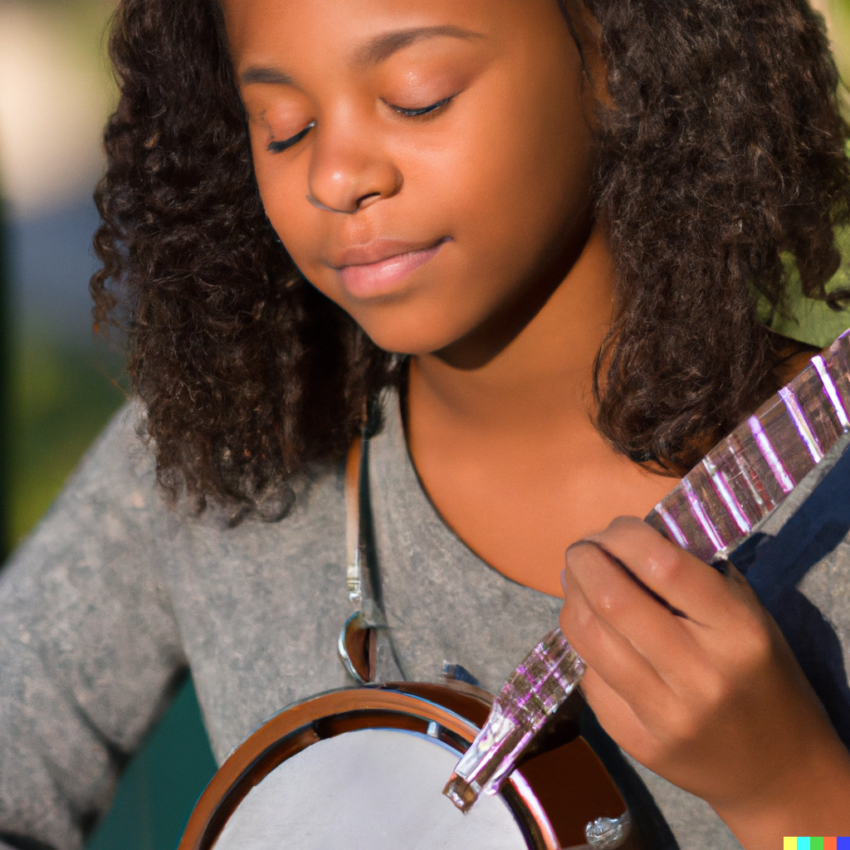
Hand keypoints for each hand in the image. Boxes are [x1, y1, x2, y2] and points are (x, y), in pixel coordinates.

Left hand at [559, 516, 849, 846]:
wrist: (775, 770)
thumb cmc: (759, 673)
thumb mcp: (748, 615)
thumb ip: (694, 573)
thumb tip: (622, 538)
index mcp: (738, 632)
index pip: (664, 565)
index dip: (625, 537)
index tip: (615, 529)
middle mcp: (700, 675)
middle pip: (612, 600)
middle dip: (585, 560)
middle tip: (582, 550)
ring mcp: (663, 714)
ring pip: (587, 636)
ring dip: (571, 597)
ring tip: (577, 581)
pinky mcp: (633, 739)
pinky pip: (587, 674)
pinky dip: (580, 641)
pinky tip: (590, 629)